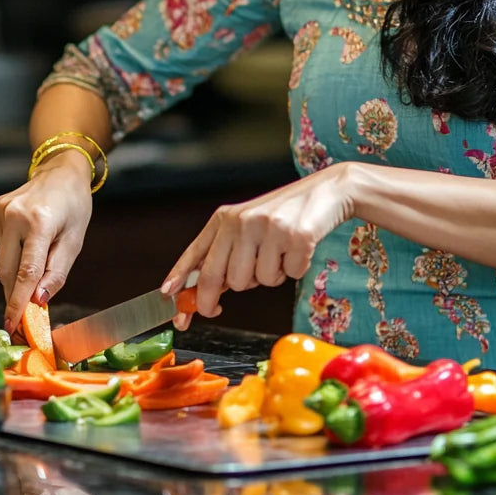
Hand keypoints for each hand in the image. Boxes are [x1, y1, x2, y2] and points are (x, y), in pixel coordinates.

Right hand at [0, 150, 93, 333]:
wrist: (60, 172)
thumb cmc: (73, 206)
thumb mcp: (75, 241)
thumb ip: (56, 273)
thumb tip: (37, 302)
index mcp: (39, 221)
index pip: (26, 271)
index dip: (18, 302)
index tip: (13, 324)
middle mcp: (14, 214)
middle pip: (6, 270)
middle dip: (15, 293)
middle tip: (24, 312)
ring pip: (2, 260)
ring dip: (17, 268)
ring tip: (38, 249)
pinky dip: (12, 251)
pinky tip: (26, 236)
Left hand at [164, 164, 355, 326]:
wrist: (327, 191)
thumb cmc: (285, 215)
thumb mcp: (247, 228)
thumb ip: (226, 256)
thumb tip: (202, 294)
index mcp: (225, 219)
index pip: (196, 253)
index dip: (180, 279)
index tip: (168, 298)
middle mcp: (242, 221)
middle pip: (222, 278)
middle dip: (218, 298)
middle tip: (222, 304)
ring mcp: (269, 228)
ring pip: (256, 282)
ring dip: (270, 277)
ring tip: (279, 253)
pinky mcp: (296, 236)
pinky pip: (288, 276)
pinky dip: (295, 269)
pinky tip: (299, 249)